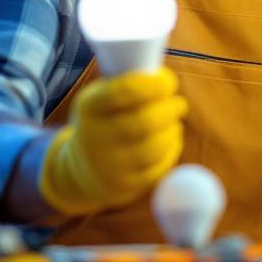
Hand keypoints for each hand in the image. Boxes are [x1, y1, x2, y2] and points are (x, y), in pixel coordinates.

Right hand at [38, 68, 187, 215]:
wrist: (82, 169)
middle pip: (144, 122)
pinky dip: (171, 148)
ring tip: (174, 120)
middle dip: (169, 108)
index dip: (152, 84)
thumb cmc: (102, 121)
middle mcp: (96, 138)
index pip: (122, 92)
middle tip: (179, 102)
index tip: (169, 81)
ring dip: (172, 128)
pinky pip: (159, 166)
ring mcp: (110, 166)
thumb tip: (163, 76)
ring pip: (155, 146)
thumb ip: (126, 85)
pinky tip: (171, 138)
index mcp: (89, 108)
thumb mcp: (99, 98)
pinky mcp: (126, 186)